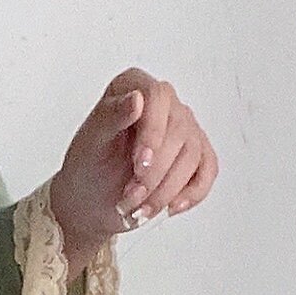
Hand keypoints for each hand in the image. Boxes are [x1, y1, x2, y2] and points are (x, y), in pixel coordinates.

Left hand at [48, 68, 218, 274]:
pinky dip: (192, 194)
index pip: (157, 97)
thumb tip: (137, 97)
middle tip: (130, 195)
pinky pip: (208, 171)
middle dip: (154, 173)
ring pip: (193, 155)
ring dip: (166, 190)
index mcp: (134, 86)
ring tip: (139, 208)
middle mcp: (163, 103)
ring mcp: (184, 128)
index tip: (139, 165)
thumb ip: (111, 116)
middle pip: (178, 131)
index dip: (152, 133)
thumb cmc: (88, 167)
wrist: (90, 200)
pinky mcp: (195, 156)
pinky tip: (170, 208)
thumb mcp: (91, 142)